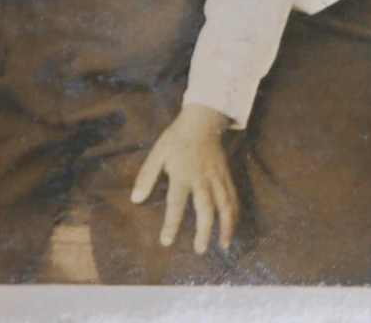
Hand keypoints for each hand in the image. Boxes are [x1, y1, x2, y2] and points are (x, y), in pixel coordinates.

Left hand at [130, 104, 237, 253]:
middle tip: (200, 250)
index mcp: (183, 174)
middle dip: (205, 230)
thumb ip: (147, 175)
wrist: (203, 120)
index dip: (172, 223)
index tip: (167, 242)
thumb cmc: (177, 139)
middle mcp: (202, 178)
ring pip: (225, 203)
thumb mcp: (157, 153)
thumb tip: (136, 199)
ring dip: (226, 225)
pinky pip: (233, 196)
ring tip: (224, 245)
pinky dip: (235, 213)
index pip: (176, 202)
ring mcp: (217, 177)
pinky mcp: (226, 175)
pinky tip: (233, 227)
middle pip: (206, 207)